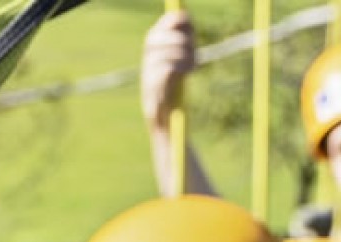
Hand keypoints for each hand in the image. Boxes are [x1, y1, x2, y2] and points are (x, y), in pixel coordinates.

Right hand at [141, 10, 197, 128]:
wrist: (168, 127)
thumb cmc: (174, 97)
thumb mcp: (176, 66)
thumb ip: (178, 42)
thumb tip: (183, 16)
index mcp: (150, 60)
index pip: (156, 31)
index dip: (169, 22)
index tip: (186, 19)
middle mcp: (145, 67)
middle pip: (160, 39)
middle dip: (181, 39)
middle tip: (194, 47)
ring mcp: (147, 79)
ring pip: (167, 53)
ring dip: (185, 54)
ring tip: (194, 64)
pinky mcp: (154, 92)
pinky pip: (168, 68)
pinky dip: (182, 66)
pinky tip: (190, 71)